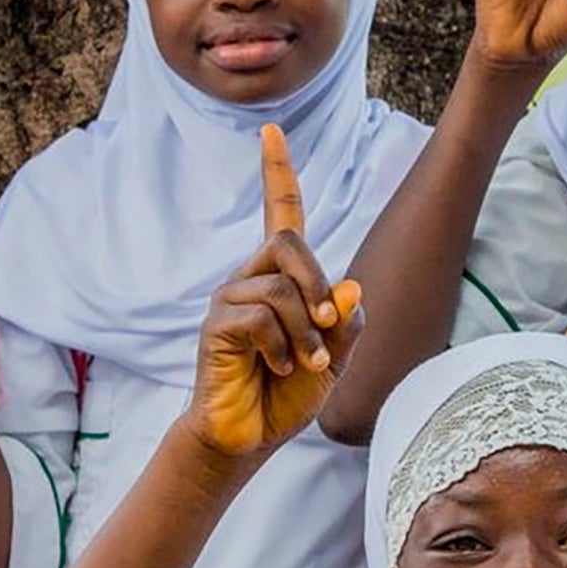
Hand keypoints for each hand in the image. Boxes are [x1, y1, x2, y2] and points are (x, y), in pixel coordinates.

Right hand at [186, 125, 361, 461]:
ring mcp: (229, 298)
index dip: (277, 172)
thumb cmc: (289, 395)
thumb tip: (350, 287)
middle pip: (288, 241)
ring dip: (305, 329)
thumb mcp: (335, 358)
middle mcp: (250, 278)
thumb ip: (347, 324)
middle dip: (317, 284)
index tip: (271, 130)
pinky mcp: (216, 325)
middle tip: (326, 328)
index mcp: (281, 278)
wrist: (250, 437)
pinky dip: (282, 348)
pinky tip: (274, 370)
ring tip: (302, 363)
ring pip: (281, 285)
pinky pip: (261, 317)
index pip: (281, 213)